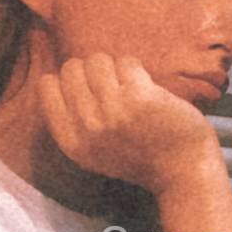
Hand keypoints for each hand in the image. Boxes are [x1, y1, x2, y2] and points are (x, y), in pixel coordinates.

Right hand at [37, 51, 220, 196]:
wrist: (183, 171)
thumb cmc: (141, 157)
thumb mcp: (93, 152)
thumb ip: (72, 122)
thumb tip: (57, 76)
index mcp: (71, 142)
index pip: (47, 86)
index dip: (68, 79)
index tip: (89, 89)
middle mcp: (87, 128)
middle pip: (72, 68)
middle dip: (92, 70)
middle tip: (114, 87)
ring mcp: (112, 112)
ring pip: (97, 60)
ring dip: (115, 67)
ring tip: (130, 87)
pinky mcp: (138, 98)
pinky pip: (126, 62)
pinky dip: (137, 70)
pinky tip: (147, 88)